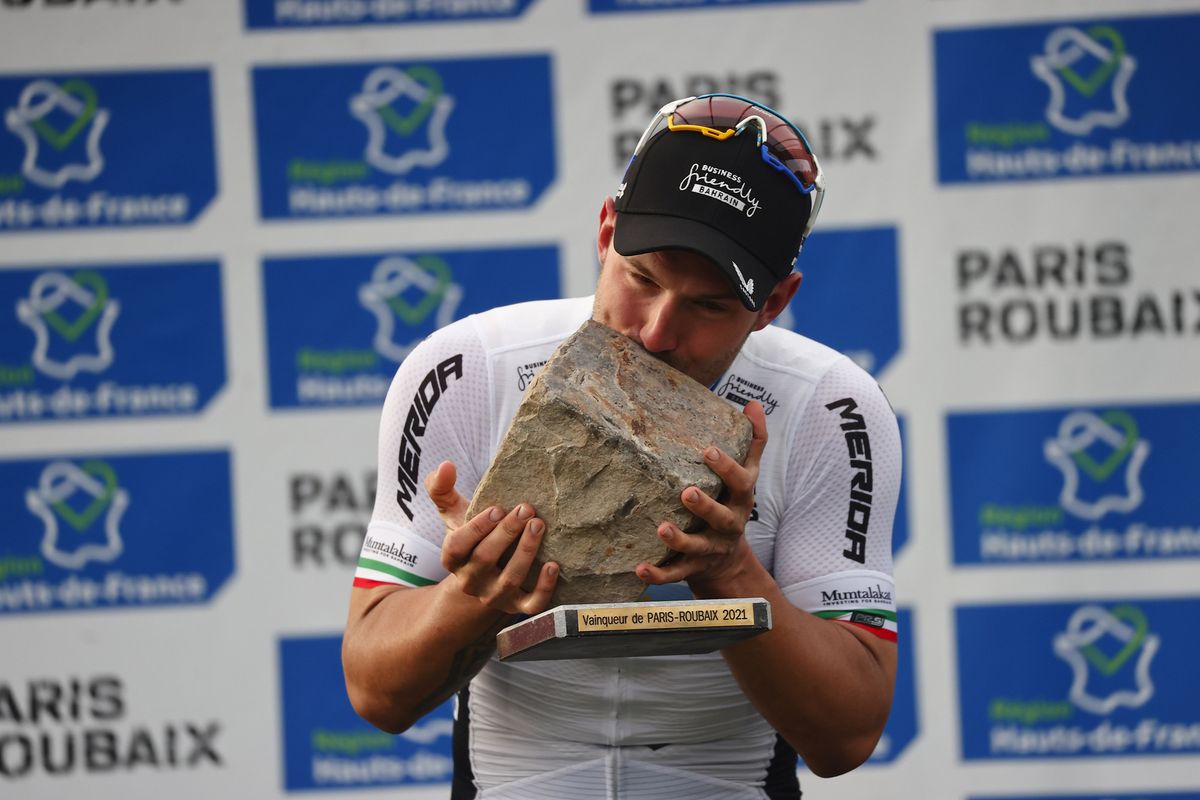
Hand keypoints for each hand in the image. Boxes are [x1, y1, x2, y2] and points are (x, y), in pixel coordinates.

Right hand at [425, 461, 558, 614]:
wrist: (484, 576)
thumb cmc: (472, 536)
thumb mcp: (453, 513)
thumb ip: (441, 487)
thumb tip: (445, 465)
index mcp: (453, 559)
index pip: (456, 548)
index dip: (476, 529)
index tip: (496, 508)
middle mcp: (471, 581)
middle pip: (484, 560)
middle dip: (506, 533)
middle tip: (527, 509)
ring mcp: (494, 596)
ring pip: (510, 580)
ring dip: (525, 552)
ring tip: (539, 525)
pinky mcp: (517, 606)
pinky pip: (531, 605)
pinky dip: (544, 588)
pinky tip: (554, 565)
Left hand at [635, 401, 767, 593]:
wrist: (730, 562)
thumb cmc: (732, 505)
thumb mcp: (747, 476)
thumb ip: (753, 441)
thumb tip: (754, 403)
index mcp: (740, 499)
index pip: (740, 482)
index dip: (726, 467)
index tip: (708, 450)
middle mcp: (728, 525)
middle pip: (720, 518)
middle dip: (705, 506)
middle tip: (686, 492)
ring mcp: (711, 549)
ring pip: (697, 547)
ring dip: (680, 539)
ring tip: (662, 529)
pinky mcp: (693, 568)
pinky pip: (676, 573)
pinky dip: (659, 574)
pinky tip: (640, 568)